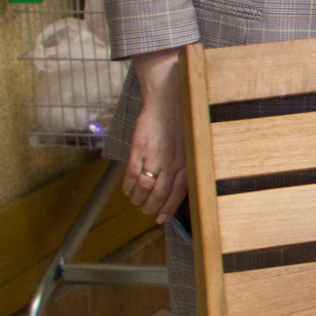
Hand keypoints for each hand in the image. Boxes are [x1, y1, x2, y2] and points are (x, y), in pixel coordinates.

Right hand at [124, 48, 188, 221]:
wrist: (169, 96)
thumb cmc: (181, 120)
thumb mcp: (189, 143)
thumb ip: (184, 162)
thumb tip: (179, 183)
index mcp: (186, 161)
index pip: (179, 192)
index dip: (169, 208)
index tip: (161, 219)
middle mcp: (172, 161)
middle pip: (161, 193)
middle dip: (153, 207)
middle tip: (147, 213)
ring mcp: (154, 155)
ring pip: (145, 186)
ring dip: (139, 198)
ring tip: (136, 203)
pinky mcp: (139, 148)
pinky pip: (131, 173)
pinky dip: (127, 185)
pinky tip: (126, 190)